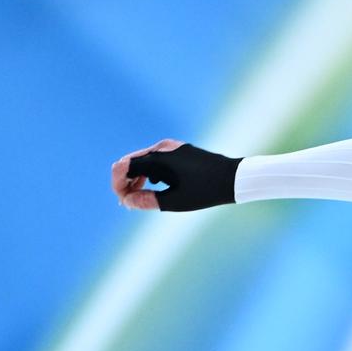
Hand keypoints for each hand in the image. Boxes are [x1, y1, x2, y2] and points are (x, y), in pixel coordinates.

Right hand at [110, 139, 239, 211]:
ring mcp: (171, 147)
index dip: (117, 184)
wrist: (234, 178)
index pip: (123, 167)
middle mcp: (162, 148)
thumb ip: (148, 201)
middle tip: (128, 202)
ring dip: (137, 178)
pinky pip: (156, 160)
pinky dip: (150, 173)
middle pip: (131, 163)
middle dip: (126, 182)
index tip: (123, 200)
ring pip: (144, 161)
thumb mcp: (175, 201)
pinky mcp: (179, 151)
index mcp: (158, 158)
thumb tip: (128, 201)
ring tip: (140, 197)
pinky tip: (156, 186)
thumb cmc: (206, 191)